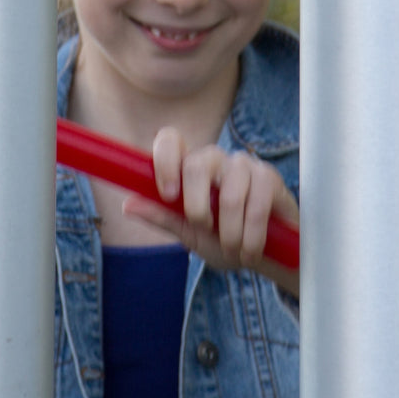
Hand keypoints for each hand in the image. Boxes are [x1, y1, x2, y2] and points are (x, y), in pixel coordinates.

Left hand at [123, 126, 299, 294]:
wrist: (267, 256)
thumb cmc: (224, 242)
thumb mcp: (190, 235)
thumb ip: (163, 217)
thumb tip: (127, 205)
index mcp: (189, 168)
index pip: (171, 141)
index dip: (165, 160)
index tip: (168, 194)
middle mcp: (214, 160)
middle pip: (197, 164)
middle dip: (198, 209)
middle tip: (205, 231)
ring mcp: (244, 165)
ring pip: (230, 195)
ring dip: (230, 234)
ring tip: (234, 250)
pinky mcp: (270, 178)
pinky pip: (257, 206)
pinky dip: (251, 237)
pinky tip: (251, 251)